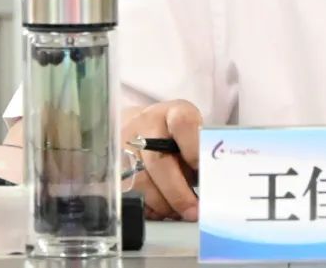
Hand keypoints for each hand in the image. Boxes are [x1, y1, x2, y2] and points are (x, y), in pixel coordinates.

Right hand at [122, 100, 201, 220]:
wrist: (139, 125)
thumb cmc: (175, 133)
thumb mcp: (192, 131)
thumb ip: (201, 151)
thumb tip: (211, 184)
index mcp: (173, 112)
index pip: (183, 124)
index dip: (193, 148)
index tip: (202, 171)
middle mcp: (147, 125)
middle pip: (159, 160)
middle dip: (178, 192)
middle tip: (193, 211)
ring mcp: (125, 144)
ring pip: (141, 181)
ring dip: (163, 203)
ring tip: (179, 213)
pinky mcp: (113, 165)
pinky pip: (127, 193)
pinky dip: (146, 207)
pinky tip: (160, 211)